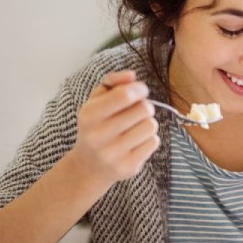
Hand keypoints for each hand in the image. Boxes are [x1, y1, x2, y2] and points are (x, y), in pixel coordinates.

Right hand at [66, 70, 159, 184]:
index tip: (140, 91)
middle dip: (144, 106)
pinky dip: (149, 139)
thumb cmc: (96, 126)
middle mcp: (99, 135)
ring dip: (147, 123)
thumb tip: (131, 75)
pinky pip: (153, 142)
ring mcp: (113, 153)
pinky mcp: (128, 167)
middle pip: (144, 109)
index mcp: (89, 115)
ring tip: (135, 127)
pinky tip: (136, 142)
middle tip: (136, 112)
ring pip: (151, 125)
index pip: (125, 95)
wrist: (88, 166)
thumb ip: (112, 82)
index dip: (139, 89)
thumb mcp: (95, 101)